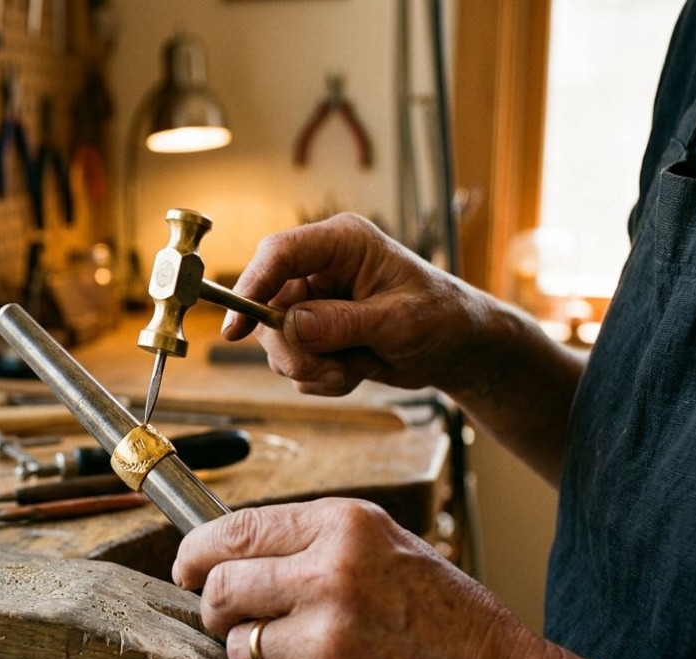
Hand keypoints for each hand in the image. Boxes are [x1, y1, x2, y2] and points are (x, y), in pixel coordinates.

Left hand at [172, 498, 557, 658]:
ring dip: (259, 658)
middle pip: (222, 589)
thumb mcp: (390, 547)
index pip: (234, 530)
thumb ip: (314, 541)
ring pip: (240, 647)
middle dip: (219, 609)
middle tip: (238, 621)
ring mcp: (327, 641)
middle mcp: (332, 576)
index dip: (197, 552)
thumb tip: (231, 548)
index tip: (188, 567)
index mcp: (346, 528)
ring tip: (312, 658)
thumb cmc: (449, 622)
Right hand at [223, 213, 506, 396]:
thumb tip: (290, 326)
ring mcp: (315, 303)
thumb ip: (341, 323)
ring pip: (277, 341)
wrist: (460, 350)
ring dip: (311, 367)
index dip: (251, 287)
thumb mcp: (397, 321)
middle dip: (292, 347)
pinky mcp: (316, 334)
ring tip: (354, 369)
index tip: (235, 329)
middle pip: (267, 306)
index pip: (279, 254)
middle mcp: (321, 269)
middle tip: (325, 369)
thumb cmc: (442, 318)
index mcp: (342, 243)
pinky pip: (294, 362)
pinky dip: (321, 378)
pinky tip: (355, 371)